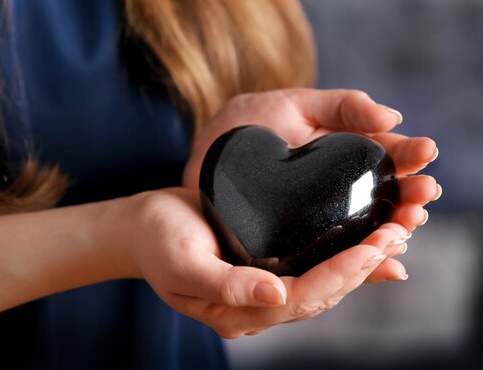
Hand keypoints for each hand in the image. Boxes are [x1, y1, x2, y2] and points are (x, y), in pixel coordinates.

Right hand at [118, 188, 415, 337]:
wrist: (141, 226)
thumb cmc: (156, 240)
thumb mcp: (182, 262)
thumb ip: (226, 284)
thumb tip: (274, 296)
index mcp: (236, 311)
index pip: (300, 298)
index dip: (339, 275)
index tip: (372, 247)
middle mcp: (256, 305)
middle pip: (320, 294)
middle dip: (361, 267)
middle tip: (397, 233)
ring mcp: (262, 286)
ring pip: (322, 282)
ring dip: (359, 261)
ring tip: (393, 233)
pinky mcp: (265, 263)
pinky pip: (311, 265)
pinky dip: (340, 254)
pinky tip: (365, 242)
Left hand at [183, 88, 439, 281]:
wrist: (207, 151)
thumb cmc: (252, 121)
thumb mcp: (297, 104)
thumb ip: (343, 106)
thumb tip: (393, 116)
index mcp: (346, 152)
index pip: (388, 155)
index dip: (410, 154)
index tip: (428, 152)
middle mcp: (340, 188)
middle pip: (386, 196)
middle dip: (409, 196)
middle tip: (424, 194)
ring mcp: (321, 217)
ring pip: (366, 227)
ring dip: (393, 228)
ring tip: (407, 224)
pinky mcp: (299, 242)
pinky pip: (334, 252)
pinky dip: (360, 257)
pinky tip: (381, 259)